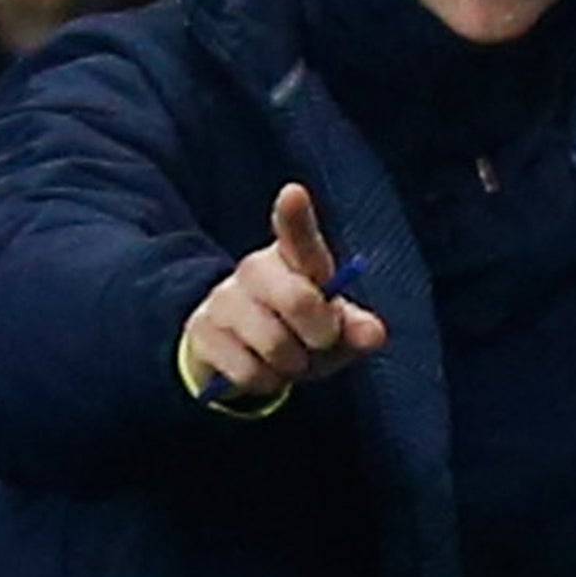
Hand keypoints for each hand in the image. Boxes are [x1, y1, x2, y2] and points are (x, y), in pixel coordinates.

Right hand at [180, 183, 386, 398]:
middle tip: (322, 342)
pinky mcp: (201, 332)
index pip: (296, 235)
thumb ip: (356, 329)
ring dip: (293, 365)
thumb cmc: (300, 332)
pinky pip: (248, 371)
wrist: (241, 356)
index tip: (294, 194)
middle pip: (298, 300)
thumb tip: (375, 334)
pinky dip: (267, 382)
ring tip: (290, 358)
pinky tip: (263, 370)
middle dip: (321, 334)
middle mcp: (255, 269)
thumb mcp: (334, 332)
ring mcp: (223, 299)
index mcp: (294, 259)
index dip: (295, 215)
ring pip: (274, 344)